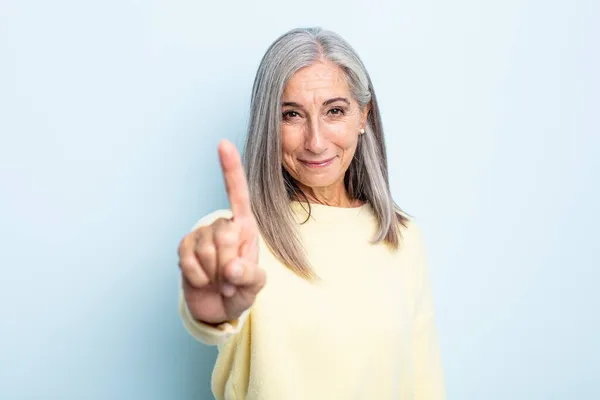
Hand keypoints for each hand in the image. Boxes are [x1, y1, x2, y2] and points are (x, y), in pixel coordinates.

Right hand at [178, 140, 264, 324]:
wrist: (217, 307)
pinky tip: (203, 280)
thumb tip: (233, 269)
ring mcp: (201, 235)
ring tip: (219, 281)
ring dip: (214, 275)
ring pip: (207, 251)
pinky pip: (188, 261)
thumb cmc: (241, 289)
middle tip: (231, 280)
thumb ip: (251, 277)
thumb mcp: (255, 286)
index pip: (238, 194)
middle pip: (225, 236)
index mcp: (245, 226)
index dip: (230, 169)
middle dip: (230, 265)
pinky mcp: (184, 248)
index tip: (222, 143)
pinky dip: (198, 277)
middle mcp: (222, 225)